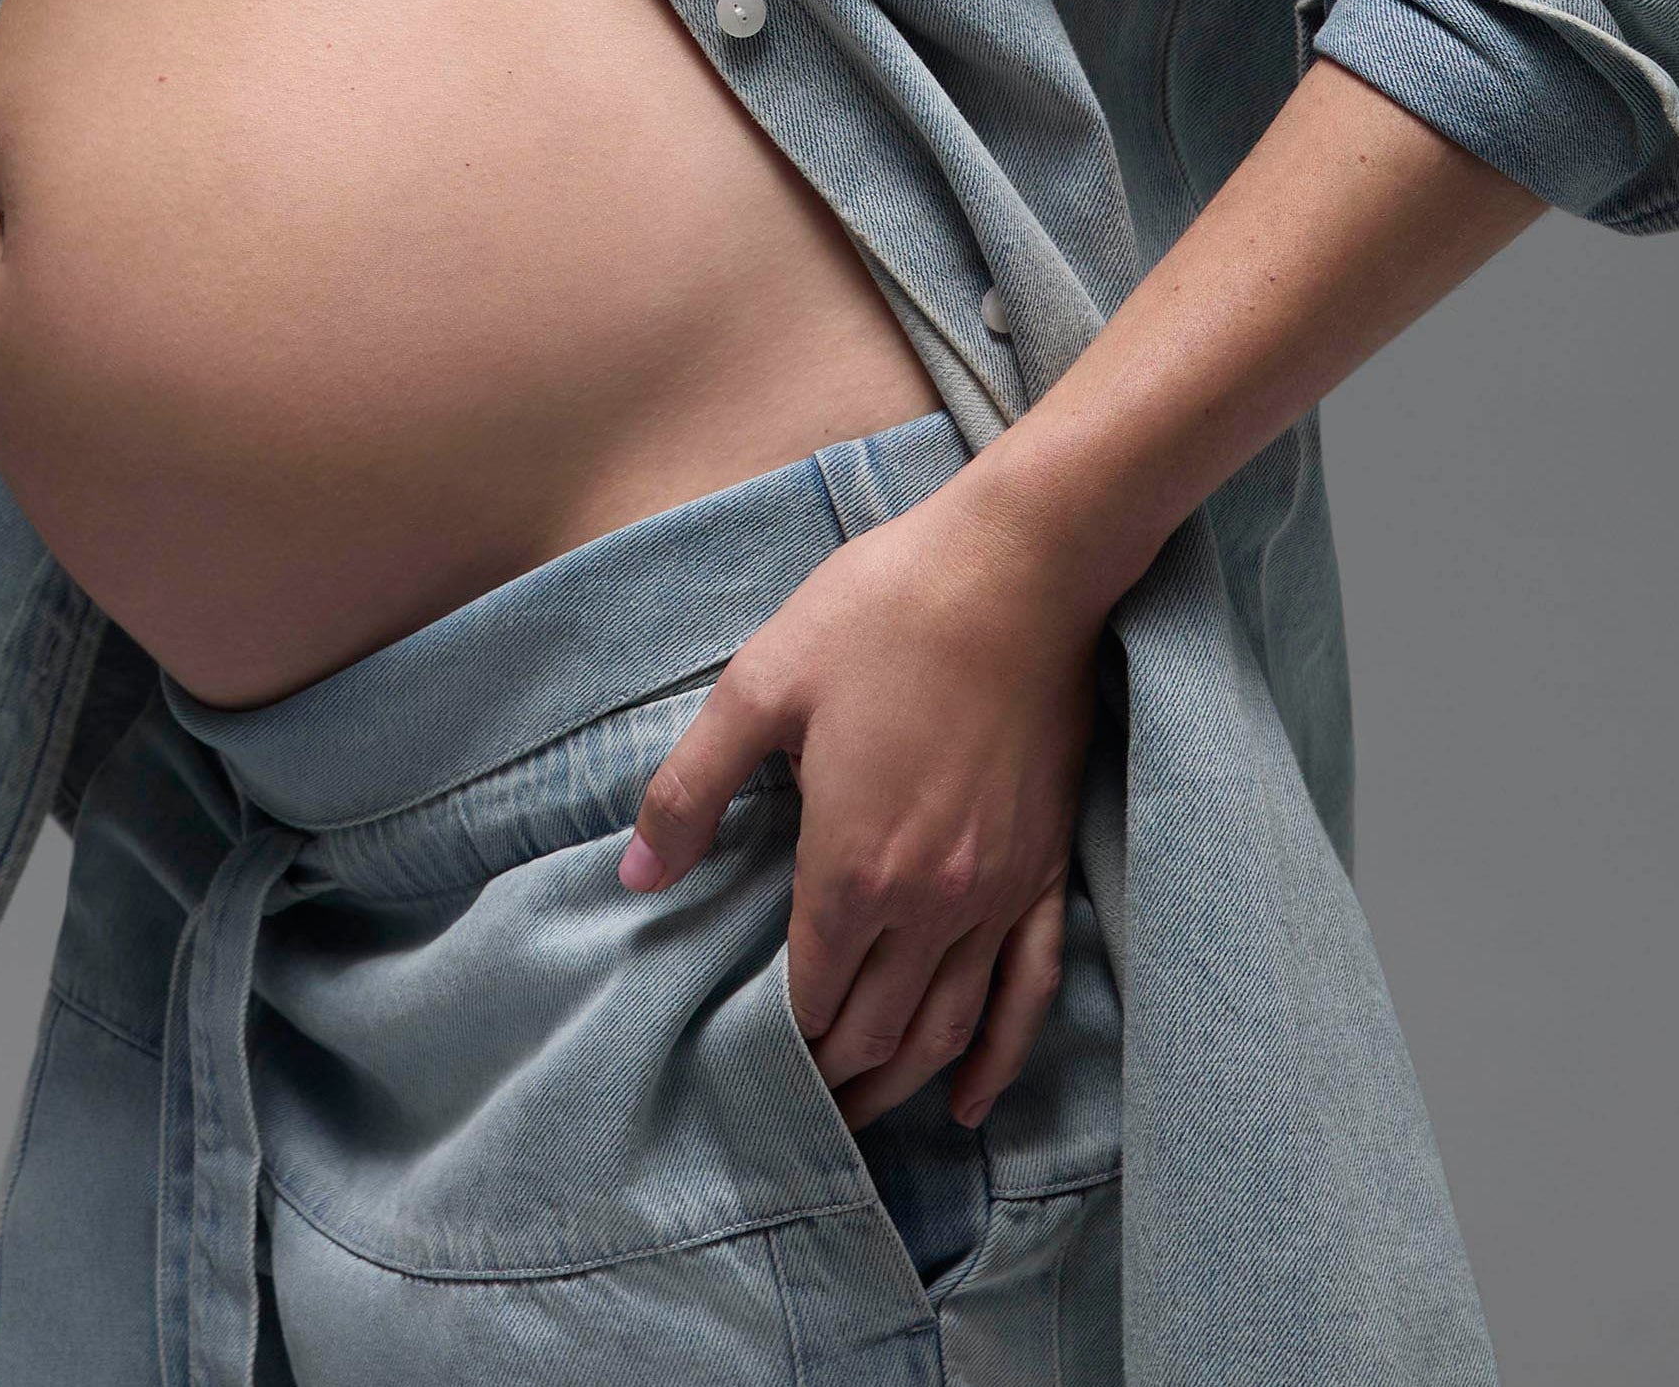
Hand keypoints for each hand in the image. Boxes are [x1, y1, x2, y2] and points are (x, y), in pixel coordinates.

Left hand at [617, 457, 1102, 1131]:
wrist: (1018, 567)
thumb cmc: (882, 611)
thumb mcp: (762, 682)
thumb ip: (692, 787)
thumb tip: (632, 875)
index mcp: (853, 863)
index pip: (811, 992)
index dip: (781, 1035)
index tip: (752, 1058)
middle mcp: (931, 901)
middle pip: (877, 1027)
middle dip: (834, 1074)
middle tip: (799, 1098)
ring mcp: (998, 893)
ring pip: (947, 1027)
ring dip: (899, 1080)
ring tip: (861, 1111)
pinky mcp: (1045, 868)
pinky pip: (1028, 991)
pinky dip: (997, 1058)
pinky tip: (969, 1099)